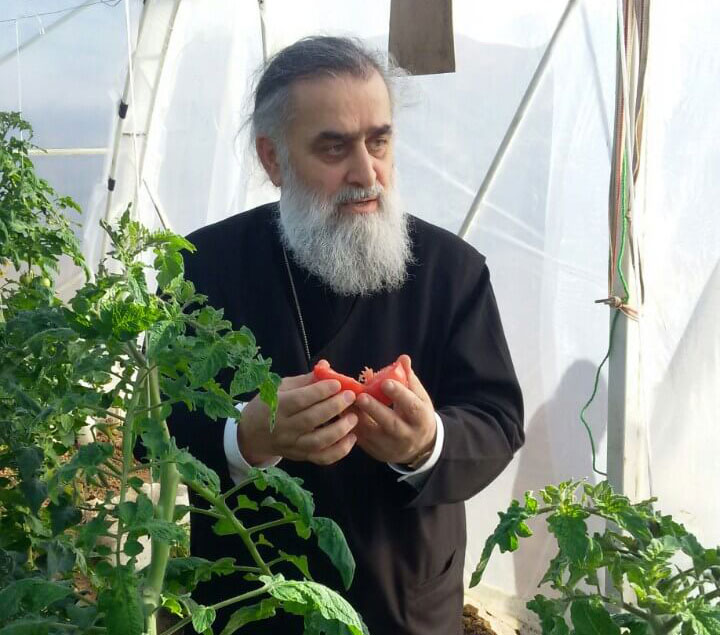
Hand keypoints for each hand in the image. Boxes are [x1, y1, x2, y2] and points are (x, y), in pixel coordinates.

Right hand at [237, 371, 357, 465]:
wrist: (252, 434)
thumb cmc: (269, 404)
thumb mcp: (281, 388)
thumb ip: (306, 380)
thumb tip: (326, 366)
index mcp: (277, 406)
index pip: (300, 399)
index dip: (320, 391)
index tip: (338, 384)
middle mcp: (284, 428)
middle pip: (311, 419)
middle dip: (334, 407)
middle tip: (351, 396)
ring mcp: (292, 445)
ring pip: (318, 442)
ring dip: (340, 430)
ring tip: (354, 417)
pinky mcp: (301, 457)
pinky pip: (322, 458)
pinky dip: (339, 451)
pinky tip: (351, 438)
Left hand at [352, 355, 436, 465]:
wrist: (418, 447)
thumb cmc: (416, 414)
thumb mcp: (419, 397)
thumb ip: (409, 379)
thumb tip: (403, 358)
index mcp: (421, 419)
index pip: (412, 407)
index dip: (399, 394)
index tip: (385, 382)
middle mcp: (407, 435)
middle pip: (391, 423)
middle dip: (375, 409)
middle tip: (360, 396)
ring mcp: (390, 446)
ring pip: (372, 433)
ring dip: (357, 417)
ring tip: (344, 402)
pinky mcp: (375, 451)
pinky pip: (361, 439)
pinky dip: (350, 425)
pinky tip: (341, 411)